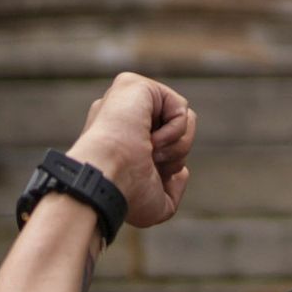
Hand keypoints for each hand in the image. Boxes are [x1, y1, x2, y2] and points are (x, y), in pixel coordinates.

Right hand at [69, 71, 195, 228]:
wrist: (108, 178)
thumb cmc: (126, 194)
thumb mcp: (156, 207)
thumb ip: (173, 192)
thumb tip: (182, 171)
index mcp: (121, 141)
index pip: (162, 148)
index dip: (165, 167)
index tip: (144, 179)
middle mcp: (121, 118)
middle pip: (176, 135)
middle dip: (173, 157)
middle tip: (148, 165)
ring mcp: (124, 101)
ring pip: (183, 120)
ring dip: (176, 146)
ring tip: (149, 153)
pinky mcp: (132, 85)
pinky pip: (180, 108)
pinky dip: (175, 131)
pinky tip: (148, 139)